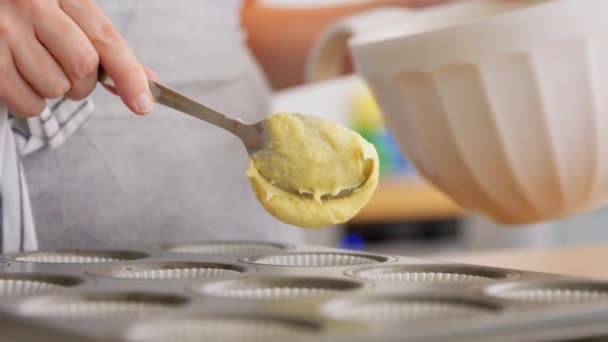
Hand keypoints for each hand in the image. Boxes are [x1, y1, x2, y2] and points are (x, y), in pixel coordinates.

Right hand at [0, 0, 152, 117]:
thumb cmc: (28, 10)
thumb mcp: (68, 12)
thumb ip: (104, 43)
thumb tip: (147, 81)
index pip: (105, 38)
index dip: (129, 75)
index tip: (144, 104)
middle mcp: (32, 5)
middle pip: (83, 67)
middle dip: (83, 82)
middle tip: (65, 69)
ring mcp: (4, 30)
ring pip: (56, 88)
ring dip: (54, 90)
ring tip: (35, 67)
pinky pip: (28, 103)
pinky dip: (31, 103)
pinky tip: (20, 78)